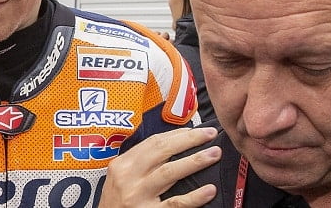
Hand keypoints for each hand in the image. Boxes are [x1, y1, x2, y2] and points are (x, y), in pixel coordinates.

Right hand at [97, 126, 220, 207]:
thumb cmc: (117, 203)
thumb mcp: (120, 178)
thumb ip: (139, 164)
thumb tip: (171, 146)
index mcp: (122, 164)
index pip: (152, 142)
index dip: (177, 134)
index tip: (195, 130)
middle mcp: (128, 177)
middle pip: (161, 151)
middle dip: (189, 140)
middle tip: (209, 134)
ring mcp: (139, 196)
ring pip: (169, 172)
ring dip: (195, 161)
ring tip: (214, 154)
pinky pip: (176, 203)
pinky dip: (194, 196)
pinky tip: (209, 190)